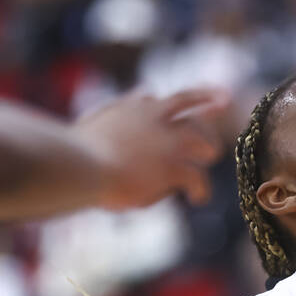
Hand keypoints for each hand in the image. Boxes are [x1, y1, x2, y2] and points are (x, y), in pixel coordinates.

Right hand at [78, 87, 229, 208]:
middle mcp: (153, 116)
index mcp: (128, 108)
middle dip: (207, 99)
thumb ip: (103, 119)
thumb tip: (104, 116)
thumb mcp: (86, 129)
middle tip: (224, 100)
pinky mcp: (173, 166)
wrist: (78, 166)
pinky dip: (200, 188)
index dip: (159, 101)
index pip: (149, 97)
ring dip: (208, 148)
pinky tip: (199, 198)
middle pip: (188, 100)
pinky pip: (197, 177)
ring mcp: (167, 140)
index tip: (166, 99)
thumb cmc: (71, 154)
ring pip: (202, 139)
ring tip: (210, 157)